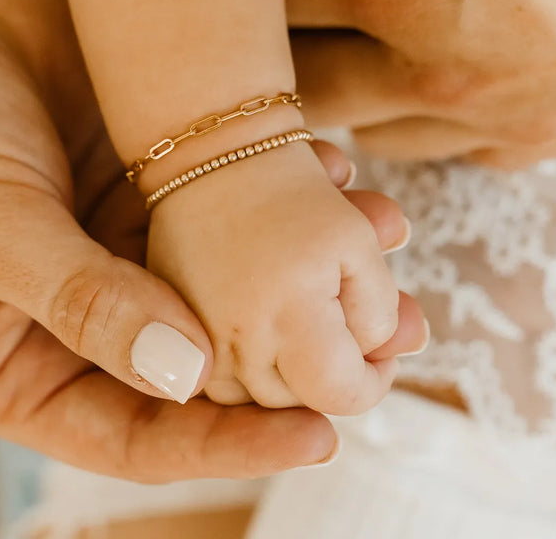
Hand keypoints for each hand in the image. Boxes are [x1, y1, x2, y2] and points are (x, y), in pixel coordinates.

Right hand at [0, 0, 426, 478]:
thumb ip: (82, 302)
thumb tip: (186, 376)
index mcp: (19, 369)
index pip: (133, 438)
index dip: (224, 444)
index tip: (316, 435)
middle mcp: (83, 323)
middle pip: (199, 373)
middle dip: (291, 361)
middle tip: (385, 350)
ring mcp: (125, 253)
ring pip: (231, 289)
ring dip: (305, 277)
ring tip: (386, 255)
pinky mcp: (154, 189)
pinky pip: (232, 211)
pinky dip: (283, 204)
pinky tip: (340, 182)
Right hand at [148, 139, 411, 414]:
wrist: (207, 153)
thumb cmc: (292, 191)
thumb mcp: (357, 243)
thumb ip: (378, 313)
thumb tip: (376, 355)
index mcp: (287, 321)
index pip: (341, 395)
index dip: (373, 379)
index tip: (382, 350)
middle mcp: (235, 345)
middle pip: (297, 402)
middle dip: (330, 372)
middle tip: (349, 330)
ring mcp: (197, 342)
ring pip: (254, 396)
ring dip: (288, 372)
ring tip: (305, 321)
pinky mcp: (173, 333)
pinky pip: (214, 377)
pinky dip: (248, 362)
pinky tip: (266, 321)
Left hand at [285, 0, 555, 168]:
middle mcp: (433, 68)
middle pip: (308, 85)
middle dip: (279, 59)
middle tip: (270, 33)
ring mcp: (489, 116)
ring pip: (373, 135)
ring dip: (351, 97)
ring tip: (346, 56)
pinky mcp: (541, 140)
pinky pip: (454, 151)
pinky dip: (430, 124)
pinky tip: (434, 88)